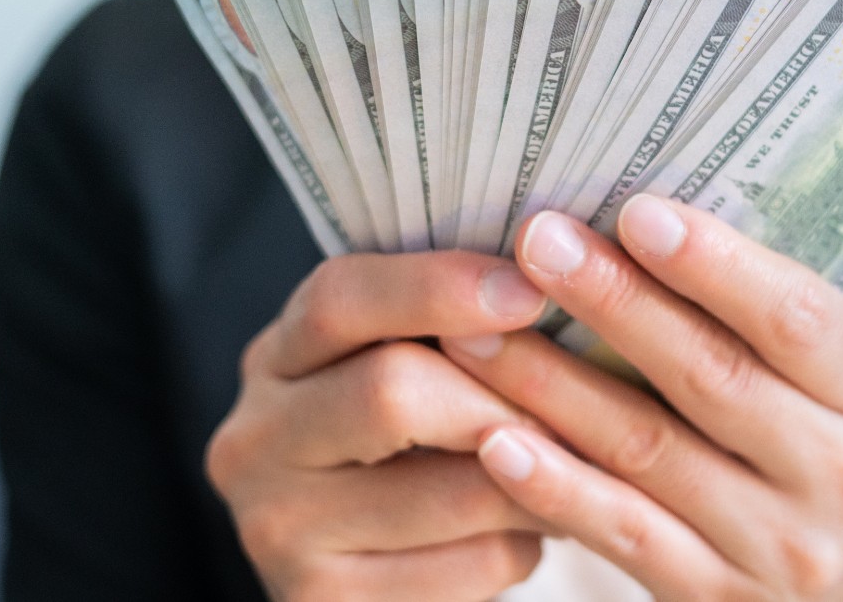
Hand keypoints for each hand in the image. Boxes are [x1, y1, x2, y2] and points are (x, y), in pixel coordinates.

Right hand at [205, 250, 557, 600]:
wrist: (378, 575)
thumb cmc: (416, 443)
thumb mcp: (409, 367)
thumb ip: (452, 321)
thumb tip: (559, 270)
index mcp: (277, 357)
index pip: (341, 298)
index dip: (440, 287)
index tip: (531, 289)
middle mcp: (254, 441)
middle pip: (392, 392)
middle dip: (509, 392)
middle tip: (585, 396)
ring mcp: (279, 532)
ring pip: (453, 489)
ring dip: (542, 474)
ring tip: (588, 459)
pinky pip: (470, 565)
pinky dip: (524, 543)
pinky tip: (535, 526)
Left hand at [441, 196, 842, 601]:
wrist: (836, 588)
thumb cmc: (805, 437)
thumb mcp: (822, 376)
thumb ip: (752, 312)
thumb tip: (633, 216)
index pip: (798, 319)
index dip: (716, 266)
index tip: (635, 212)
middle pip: (714, 378)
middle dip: (616, 302)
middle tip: (537, 243)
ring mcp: (784, 548)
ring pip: (650, 451)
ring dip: (553, 385)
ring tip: (476, 331)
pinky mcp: (716, 596)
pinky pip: (624, 534)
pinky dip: (556, 487)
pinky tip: (496, 442)